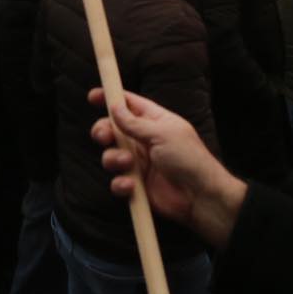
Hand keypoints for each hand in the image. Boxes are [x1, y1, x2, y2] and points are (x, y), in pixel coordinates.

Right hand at [86, 86, 246, 248]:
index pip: (128, 104)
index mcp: (154, 121)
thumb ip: (135, 123)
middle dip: (103, 131)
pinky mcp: (137, 186)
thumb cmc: (189, 159)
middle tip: (104, 136)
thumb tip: (114, 107)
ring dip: (114, 158)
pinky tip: (131, 186)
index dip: (110, 98)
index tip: (92, 96)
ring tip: (128, 164)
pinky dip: (120, 183)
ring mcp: (139, 163)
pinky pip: (117, 181)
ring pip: (110, 155)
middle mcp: (143, 140)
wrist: (200, 197)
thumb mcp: (162, 134)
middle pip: (112, 130)